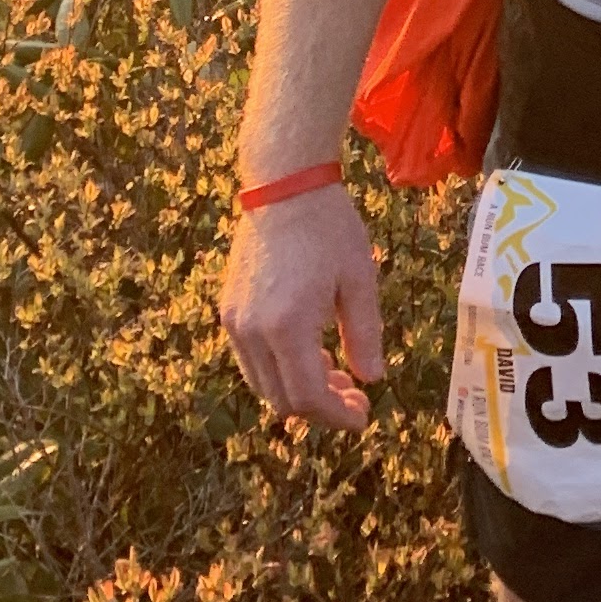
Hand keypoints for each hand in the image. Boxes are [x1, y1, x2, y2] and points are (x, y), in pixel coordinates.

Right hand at [220, 186, 385, 426]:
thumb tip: (372, 378)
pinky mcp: (228, 310)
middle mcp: (253, 333)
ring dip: (298, 389)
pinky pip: (251, 360)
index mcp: (288, 328)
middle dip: (321, 407)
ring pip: (263, 385)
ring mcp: (234, 323)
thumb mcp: (359, 280)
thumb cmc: (330, 228)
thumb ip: (365, 335)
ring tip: (334, 371)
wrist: (284, 185)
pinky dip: (279, 368)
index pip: (308, 398)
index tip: (364, 415)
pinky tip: (308, 349)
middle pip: (282, 399)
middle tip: (354, 394)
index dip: (337, 416)